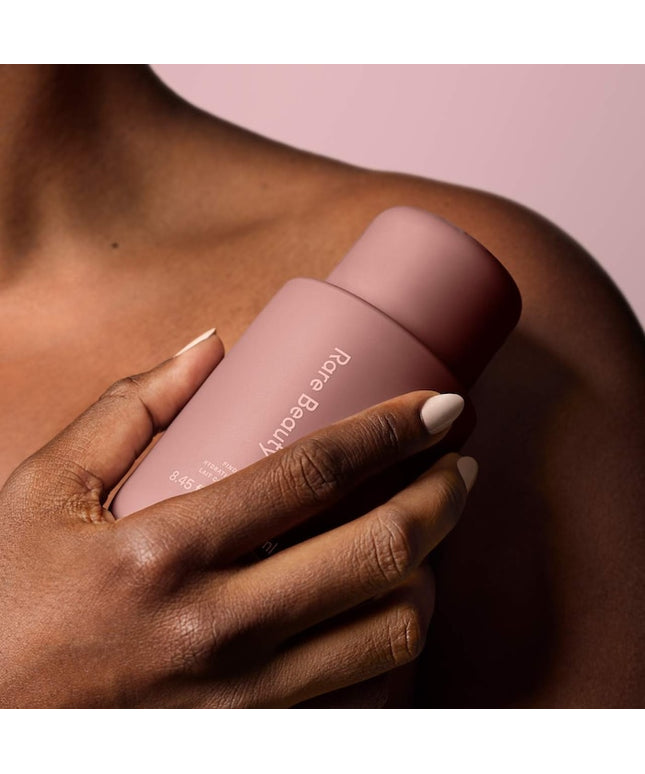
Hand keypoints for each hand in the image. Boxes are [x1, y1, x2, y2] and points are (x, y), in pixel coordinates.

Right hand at [0, 332, 475, 707]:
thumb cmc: (11, 606)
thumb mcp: (41, 492)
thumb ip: (126, 409)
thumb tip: (209, 348)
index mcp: (165, 551)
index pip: (313, 472)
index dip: (392, 429)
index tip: (442, 405)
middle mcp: (216, 628)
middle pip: (377, 551)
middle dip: (443, 497)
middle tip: (459, 464)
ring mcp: (242, 699)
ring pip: (389, 632)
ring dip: (431, 572)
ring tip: (428, 534)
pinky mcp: (253, 740)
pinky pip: (363, 697)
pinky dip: (394, 645)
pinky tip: (388, 607)